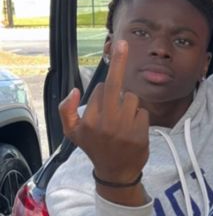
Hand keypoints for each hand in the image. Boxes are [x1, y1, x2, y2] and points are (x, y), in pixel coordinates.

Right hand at [59, 40, 148, 184]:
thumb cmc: (95, 147)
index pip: (100, 90)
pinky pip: (143, 111)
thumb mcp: (72, 133)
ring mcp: (123, 128)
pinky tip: (133, 130)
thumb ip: (66, 111)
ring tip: (124, 122)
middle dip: (118, 61)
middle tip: (121, 42)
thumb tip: (75, 90)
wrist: (116, 173)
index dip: (103, 93)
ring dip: (130, 105)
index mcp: (87, 120)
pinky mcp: (140, 133)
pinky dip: (140, 117)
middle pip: (114, 85)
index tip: (104, 96)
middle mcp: (104, 123)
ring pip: (132, 98)